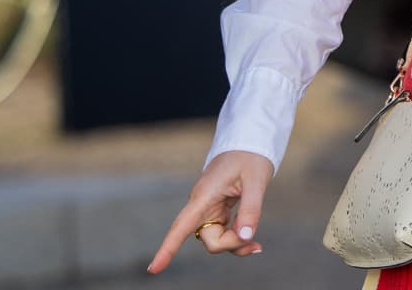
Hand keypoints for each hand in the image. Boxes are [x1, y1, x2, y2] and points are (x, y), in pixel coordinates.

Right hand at [147, 150, 272, 272]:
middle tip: (256, 243)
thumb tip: (244, 236)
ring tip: (257, 245)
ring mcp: (208, 209)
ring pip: (216, 240)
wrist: (249, 143)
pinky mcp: (217, 212)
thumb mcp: (256, 181)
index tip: (154, 269)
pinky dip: (237, 240)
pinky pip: (223, 234)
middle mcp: (201, 205)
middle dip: (230, 245)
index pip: (181, 227)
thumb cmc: (250, 157)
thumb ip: (250, 209)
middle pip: (208, 239)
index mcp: (203, 196)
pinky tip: (252, 242)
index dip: (167, 248)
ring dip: (235, 244)